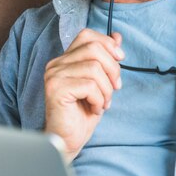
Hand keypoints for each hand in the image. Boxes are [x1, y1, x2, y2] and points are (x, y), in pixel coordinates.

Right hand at [44, 29, 123, 160]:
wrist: (69, 139)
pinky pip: (89, 86)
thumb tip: (117, 37)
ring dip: (107, 89)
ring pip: (94, 68)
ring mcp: (54, 75)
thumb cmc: (83, 112)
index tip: (120, 58)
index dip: (107, 43)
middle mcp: (56, 64)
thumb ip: (106, 59)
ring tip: (103, 103)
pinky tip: (95, 109)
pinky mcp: (56, 89)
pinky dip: (99, 99)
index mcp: (65, 59)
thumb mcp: (101, 82)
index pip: (87, 35)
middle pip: (94, 48)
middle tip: (116, 88)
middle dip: (113, 69)